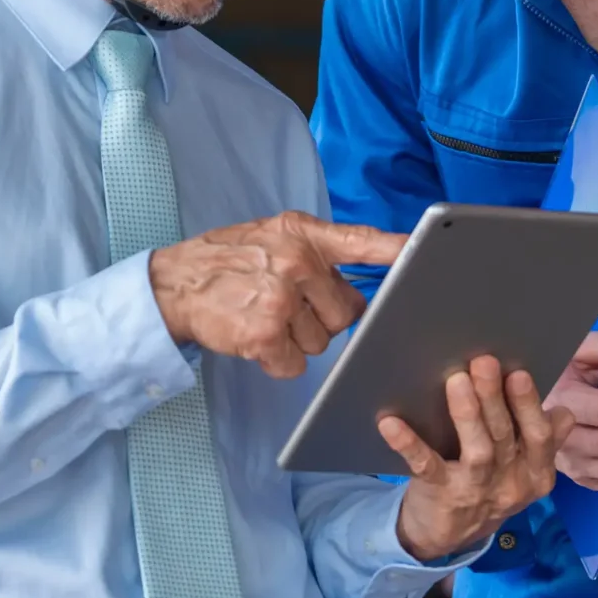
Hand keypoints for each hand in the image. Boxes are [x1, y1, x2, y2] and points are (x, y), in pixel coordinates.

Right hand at [147, 212, 403, 378]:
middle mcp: (295, 262)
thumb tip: (366, 276)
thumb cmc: (228, 260)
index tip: (423, 254)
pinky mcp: (264, 335)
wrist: (174, 283)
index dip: (397, 251)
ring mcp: (280, 300)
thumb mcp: (273, 234)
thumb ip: (317, 248)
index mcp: (302, 233)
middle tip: (288, 304)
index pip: (361, 241)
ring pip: (323, 341)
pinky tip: (256, 337)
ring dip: (298, 339)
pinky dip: (279, 360)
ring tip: (265, 316)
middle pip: (347, 312)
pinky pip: (296, 364)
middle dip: (323, 316)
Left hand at [383, 357, 572, 562]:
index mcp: (536, 474)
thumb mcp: (524, 470)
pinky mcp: (440, 496)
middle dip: (496, 398)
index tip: (519, 372)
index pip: (541, 438)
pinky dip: (409, 444)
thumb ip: (543, 440)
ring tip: (456, 381)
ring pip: (477, 451)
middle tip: (484, 362)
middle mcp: (510, 484)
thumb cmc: (490, 487)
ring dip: (467, 414)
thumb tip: (563, 411)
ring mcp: (475, 492)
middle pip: (506, 437)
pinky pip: (426, 468)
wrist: (449, 537)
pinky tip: (391, 423)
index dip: (530, 406)